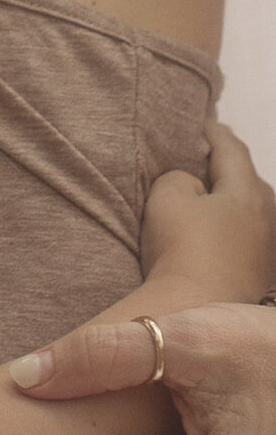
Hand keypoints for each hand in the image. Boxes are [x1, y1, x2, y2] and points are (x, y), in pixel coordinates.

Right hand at [140, 122, 273, 301]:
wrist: (194, 312)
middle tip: (203, 158)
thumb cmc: (181, 251)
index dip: (214, 132)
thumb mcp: (167, 198)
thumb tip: (192, 185)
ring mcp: (266, 247)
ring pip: (250, 209)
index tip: (202, 123)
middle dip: (227, 166)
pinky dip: (231, 226)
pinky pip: (247, 235)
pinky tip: (214, 233)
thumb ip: (180, 177)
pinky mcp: (259, 273)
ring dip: (230, 199)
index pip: (231, 149)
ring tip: (207, 197)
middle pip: (247, 179)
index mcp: (247, 191)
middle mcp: (267, 215)